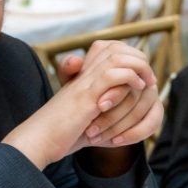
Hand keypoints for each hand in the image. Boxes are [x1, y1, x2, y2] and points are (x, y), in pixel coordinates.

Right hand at [3, 40, 161, 168]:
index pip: (106, 47)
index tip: (140, 75)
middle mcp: (82, 75)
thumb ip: (98, 104)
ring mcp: (83, 83)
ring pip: (116, 56)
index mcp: (80, 76)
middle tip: (148, 79)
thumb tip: (113, 106)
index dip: (128, 54)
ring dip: (139, 67)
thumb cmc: (59, 133)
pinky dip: (131, 78)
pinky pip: (112, 75)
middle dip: (139, 59)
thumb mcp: (82, 115)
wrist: (38, 141)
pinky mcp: (85, 96)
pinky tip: (137, 89)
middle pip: (115, 46)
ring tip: (146, 83)